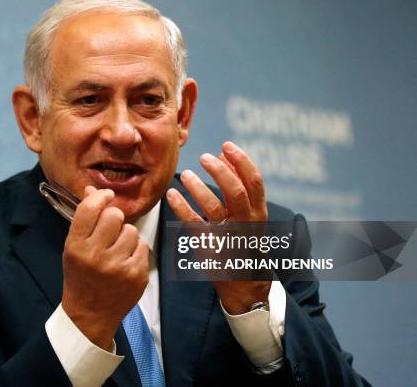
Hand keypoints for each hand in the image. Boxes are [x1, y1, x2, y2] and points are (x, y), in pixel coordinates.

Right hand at [61, 186, 148, 350]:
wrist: (90, 314)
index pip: (90, 209)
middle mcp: (96, 256)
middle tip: (110, 229)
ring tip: (116, 250)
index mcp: (76, 247)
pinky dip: (135, 250)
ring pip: (131, 230)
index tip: (106, 195)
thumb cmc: (81, 276)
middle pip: (114, 216)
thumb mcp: (74, 247)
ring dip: (125, 235)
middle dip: (114, 218)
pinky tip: (125, 262)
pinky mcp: (136, 275)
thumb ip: (84, 219)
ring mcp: (118, 267)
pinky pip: (142, 245)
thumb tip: (92, 189)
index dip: (100, 196)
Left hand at [166, 141, 270, 313]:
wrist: (245, 284)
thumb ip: (238, 186)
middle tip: (204, 157)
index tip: (226, 146)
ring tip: (186, 175)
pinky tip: (172, 194)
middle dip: (219, 171)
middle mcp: (246, 224)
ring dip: (198, 187)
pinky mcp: (209, 247)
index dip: (241, 161)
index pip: (254, 182)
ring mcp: (228, 237)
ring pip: (213, 207)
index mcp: (259, 214)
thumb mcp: (249, 215)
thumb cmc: (244, 241)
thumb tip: (225, 155)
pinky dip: (181, 207)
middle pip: (235, 192)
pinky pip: (194, 224)